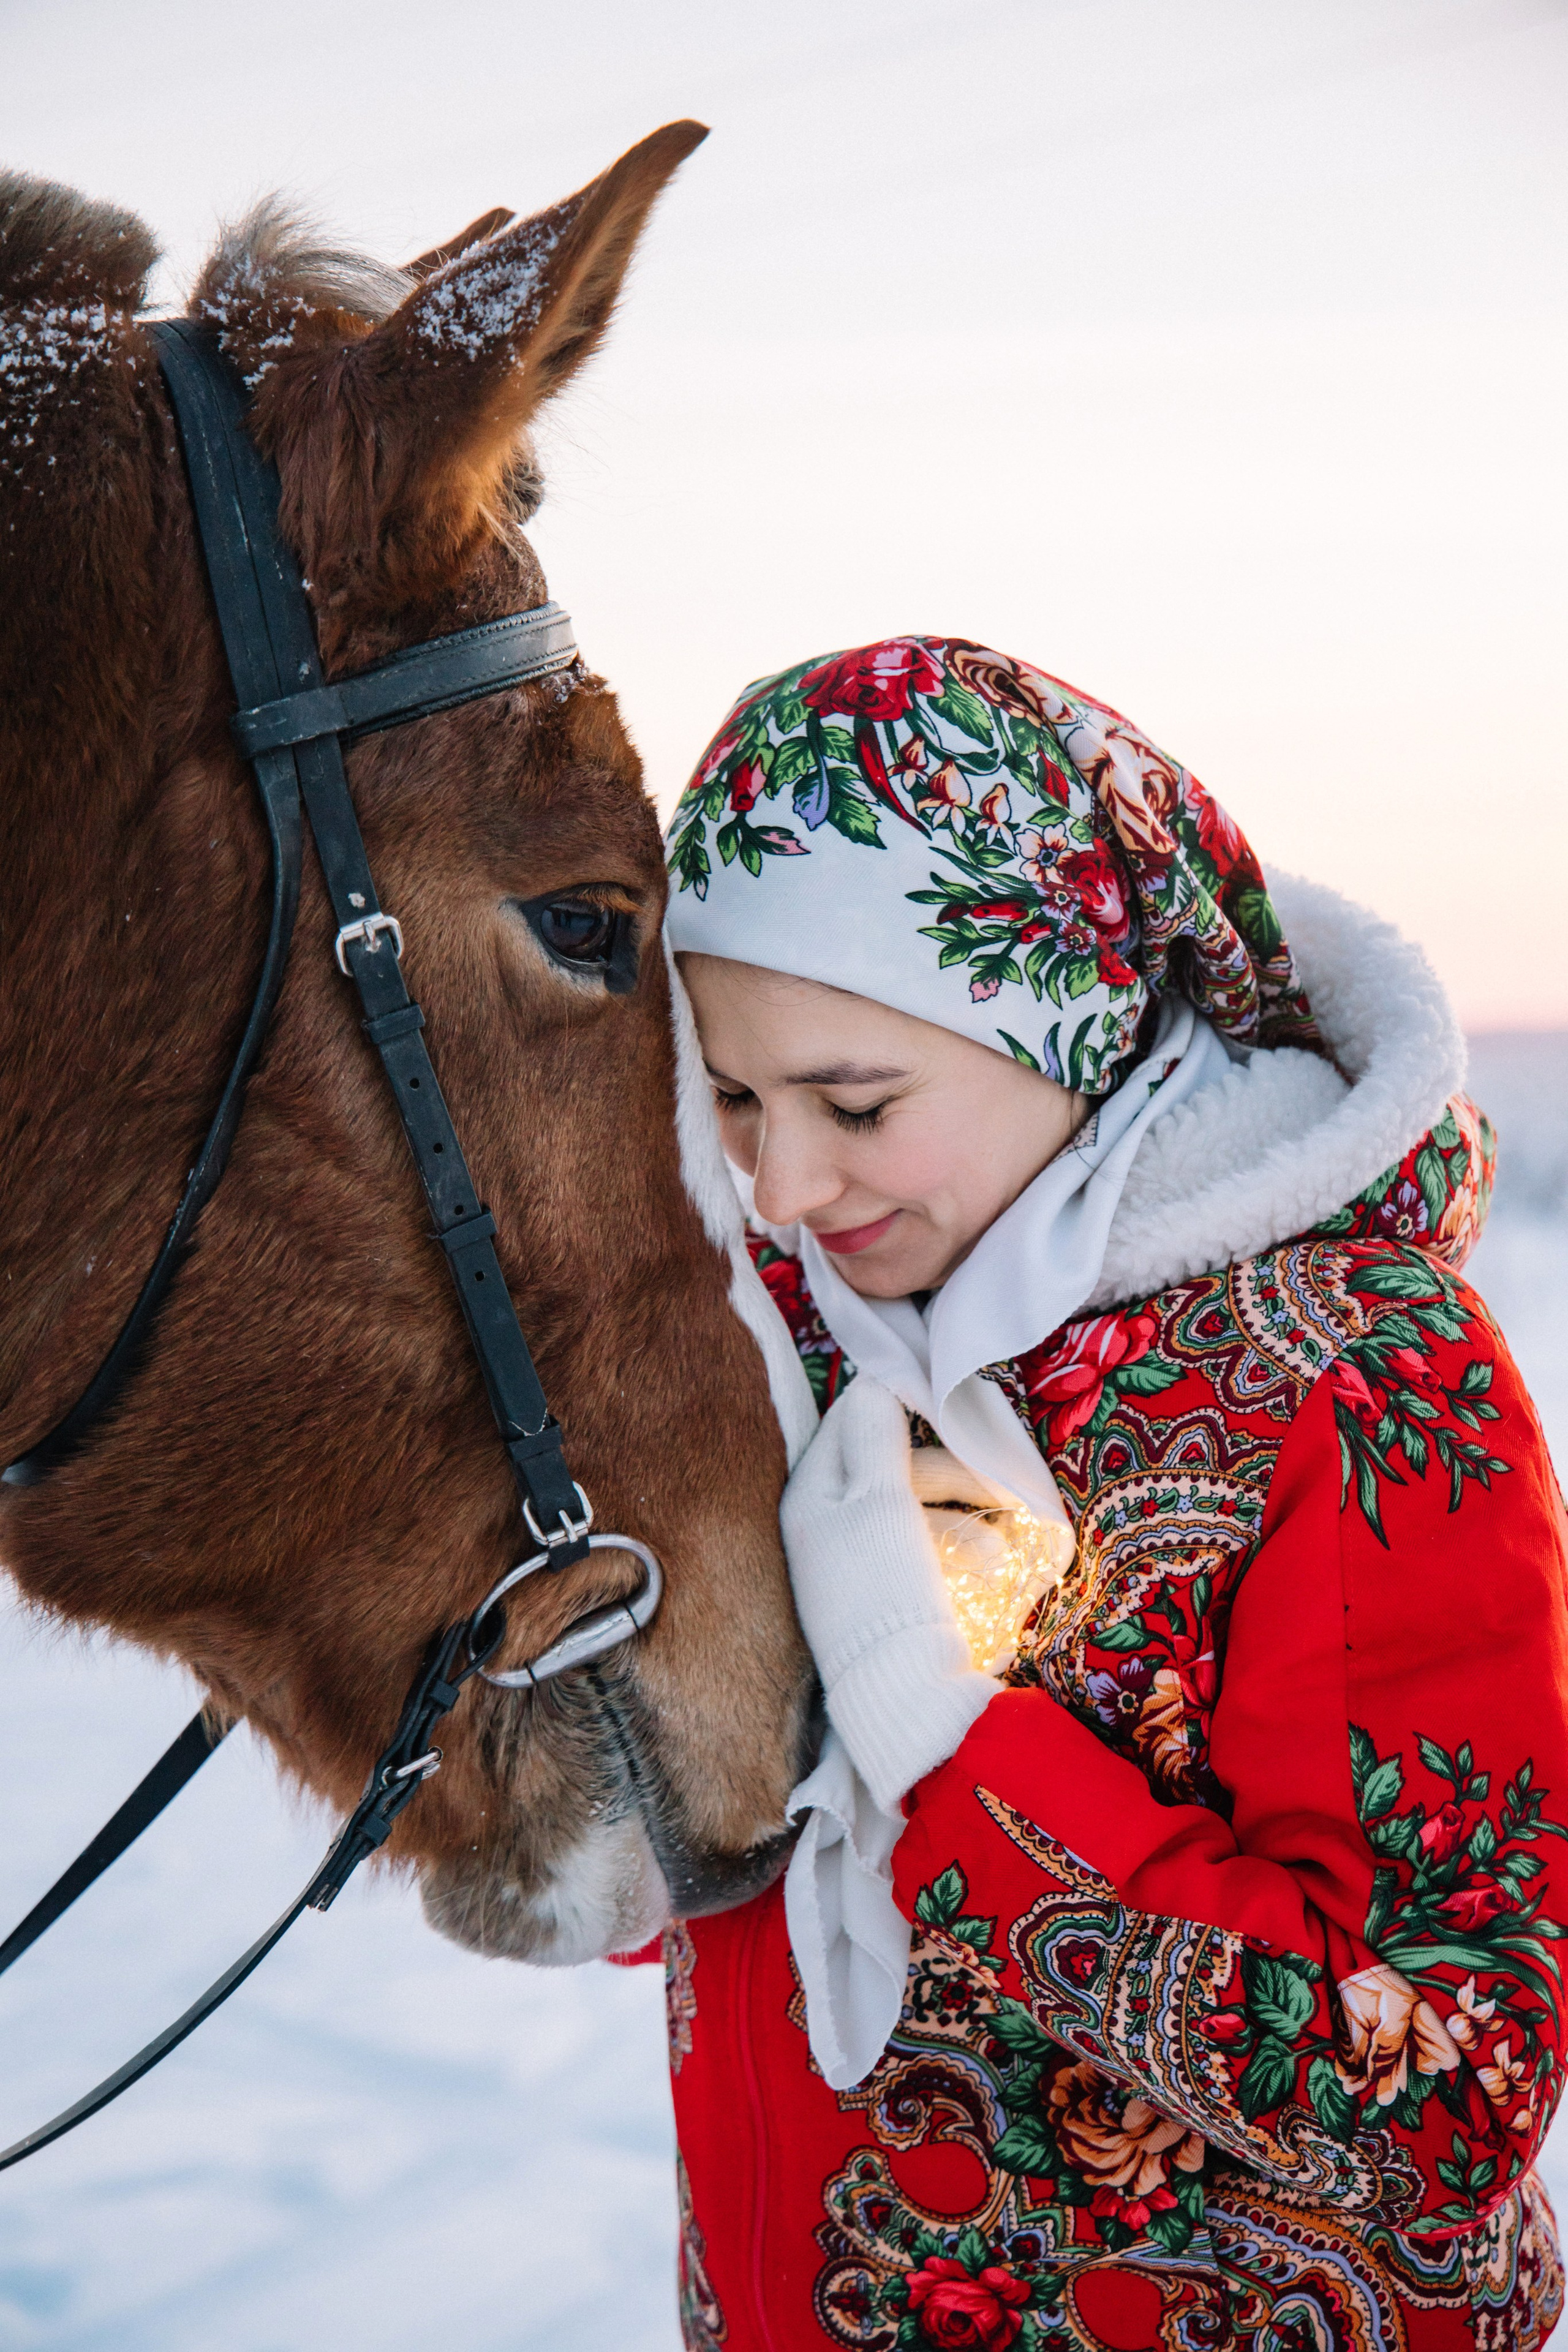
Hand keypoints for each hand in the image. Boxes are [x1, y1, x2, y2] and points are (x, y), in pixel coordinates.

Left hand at [780, 1373, 998, 1810]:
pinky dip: (960, 1553)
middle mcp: (823, 1528)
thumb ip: (875, 1436)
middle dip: (952, 1475)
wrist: (909, 1701)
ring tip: (1002, 1553)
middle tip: (1001, 1484)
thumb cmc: (888, 1592)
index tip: (948, 1397)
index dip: (897, 1403)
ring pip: (918, 1513)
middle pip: (892, 1469)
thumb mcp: (880, 1503)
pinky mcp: (887, 1597)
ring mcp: (855, 1565)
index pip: (849, 1424)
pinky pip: (927, 1553)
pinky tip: (993, 1571)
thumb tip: (872, 1378)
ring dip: (966, 1523)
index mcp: (809, 1499)